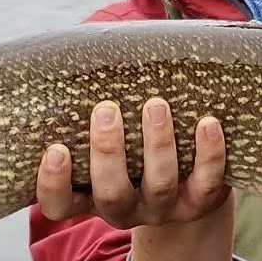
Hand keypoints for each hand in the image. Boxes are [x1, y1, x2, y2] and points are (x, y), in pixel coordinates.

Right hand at [35, 98, 229, 228]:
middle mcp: (124, 208)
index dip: (53, 183)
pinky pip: (207, 185)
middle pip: (111, 194)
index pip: (59, 204)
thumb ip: (89, 110)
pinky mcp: (200, 203)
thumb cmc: (129, 145)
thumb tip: (77, 52)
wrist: (183, 183)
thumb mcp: (104, 136)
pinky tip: (208, 123)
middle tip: (106, 110)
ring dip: (158, 145)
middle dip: (109, 152)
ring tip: (156, 105)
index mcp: (89, 195)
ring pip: (160, 185)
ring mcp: (162, 208)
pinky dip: (209, 154)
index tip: (56, 149)